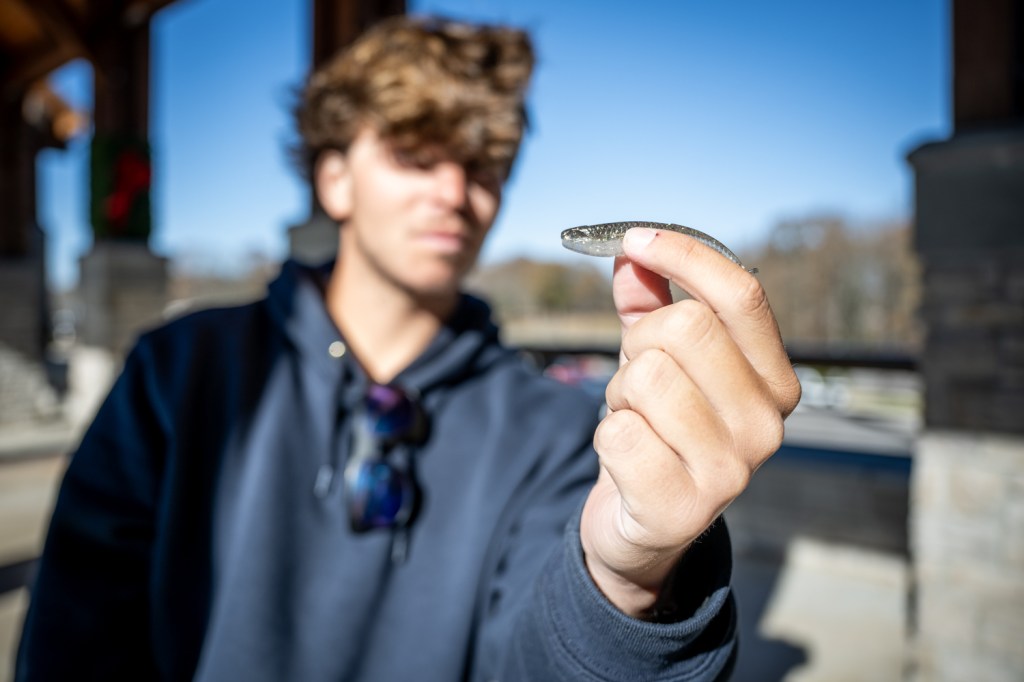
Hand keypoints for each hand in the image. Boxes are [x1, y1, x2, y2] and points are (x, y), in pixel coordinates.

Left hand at [579, 227, 800, 617]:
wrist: (643, 529)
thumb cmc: (658, 431)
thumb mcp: (657, 361)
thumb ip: (648, 304)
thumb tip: (631, 253)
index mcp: (775, 382)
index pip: (742, 295)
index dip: (684, 255)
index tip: (635, 238)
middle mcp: (767, 426)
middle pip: (685, 327)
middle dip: (639, 341)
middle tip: (633, 374)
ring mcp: (731, 472)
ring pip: (646, 377)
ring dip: (619, 394)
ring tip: (634, 421)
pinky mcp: (683, 508)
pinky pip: (617, 432)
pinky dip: (605, 436)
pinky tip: (625, 459)